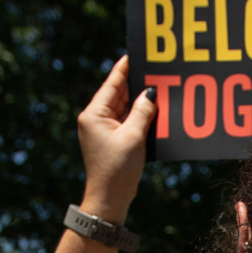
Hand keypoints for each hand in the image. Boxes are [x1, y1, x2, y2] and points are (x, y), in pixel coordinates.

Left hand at [77, 56, 155, 224]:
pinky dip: (138, 115)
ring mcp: (103, 130)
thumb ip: (142, 111)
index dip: (125, 68)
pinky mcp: (112, 140)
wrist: (109, 199)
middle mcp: (95, 119)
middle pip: (118, 94)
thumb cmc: (118, 169)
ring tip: (157, 86)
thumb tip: (150, 92)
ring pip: (124, 108)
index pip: (112, 84)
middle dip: (136, 84)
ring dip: (139, 100)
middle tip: (153, 69)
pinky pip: (127, 121)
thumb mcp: (133, 136)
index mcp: (94, 114)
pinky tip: (153, 110)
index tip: (135, 53)